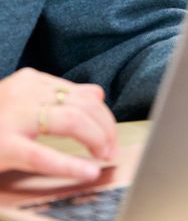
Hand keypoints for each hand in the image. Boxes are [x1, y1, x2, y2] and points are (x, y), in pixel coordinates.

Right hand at [0, 68, 117, 180]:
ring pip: (72, 120)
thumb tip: (97, 94)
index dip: (103, 116)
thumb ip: (57, 96)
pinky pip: (42, 156)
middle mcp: (26, 92)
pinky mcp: (4, 145)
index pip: (82, 93)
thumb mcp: (22, 100)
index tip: (110, 135)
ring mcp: (15, 117)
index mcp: (31, 81)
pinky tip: (87, 172)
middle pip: (83, 105)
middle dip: (105, 128)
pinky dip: (70, 165)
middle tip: (111, 149)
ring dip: (97, 139)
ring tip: (104, 156)